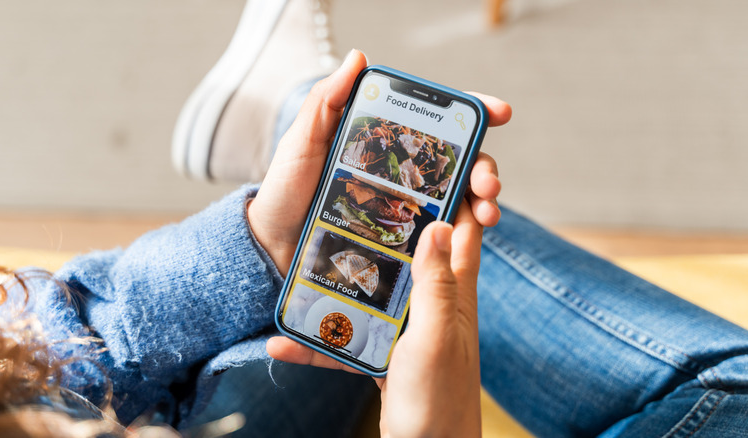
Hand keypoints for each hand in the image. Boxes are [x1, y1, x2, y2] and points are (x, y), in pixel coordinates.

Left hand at [247, 49, 510, 275]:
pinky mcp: (401, 239)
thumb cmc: (286, 190)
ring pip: (456, 199)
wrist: (272, 245)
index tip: (498, 113)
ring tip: (487, 213)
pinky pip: (438, 236)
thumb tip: (359, 57)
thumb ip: (327, 102)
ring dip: (481, 202)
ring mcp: (404, 206)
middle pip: (458, 163)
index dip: (472, 114)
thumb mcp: (303, 142)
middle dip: (485, 167)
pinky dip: (459, 235)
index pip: (436, 124)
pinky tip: (467, 238)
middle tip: (489, 183)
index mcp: (384, 142)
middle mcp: (401, 172)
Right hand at [268, 204, 484, 436]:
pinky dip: (319, 339)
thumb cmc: (440, 399)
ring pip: (371, 289)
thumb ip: (436, 284)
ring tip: (303, 262)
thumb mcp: (436, 336)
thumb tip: (436, 223)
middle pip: (410, 249)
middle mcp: (432, 301)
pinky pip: (347, 337)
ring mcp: (406, 326)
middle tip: (350, 195)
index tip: (433, 158)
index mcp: (454, 290)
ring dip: (339, 279)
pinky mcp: (385, 352)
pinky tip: (283, 341)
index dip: (459, 190)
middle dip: (386, 222)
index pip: (464, 226)